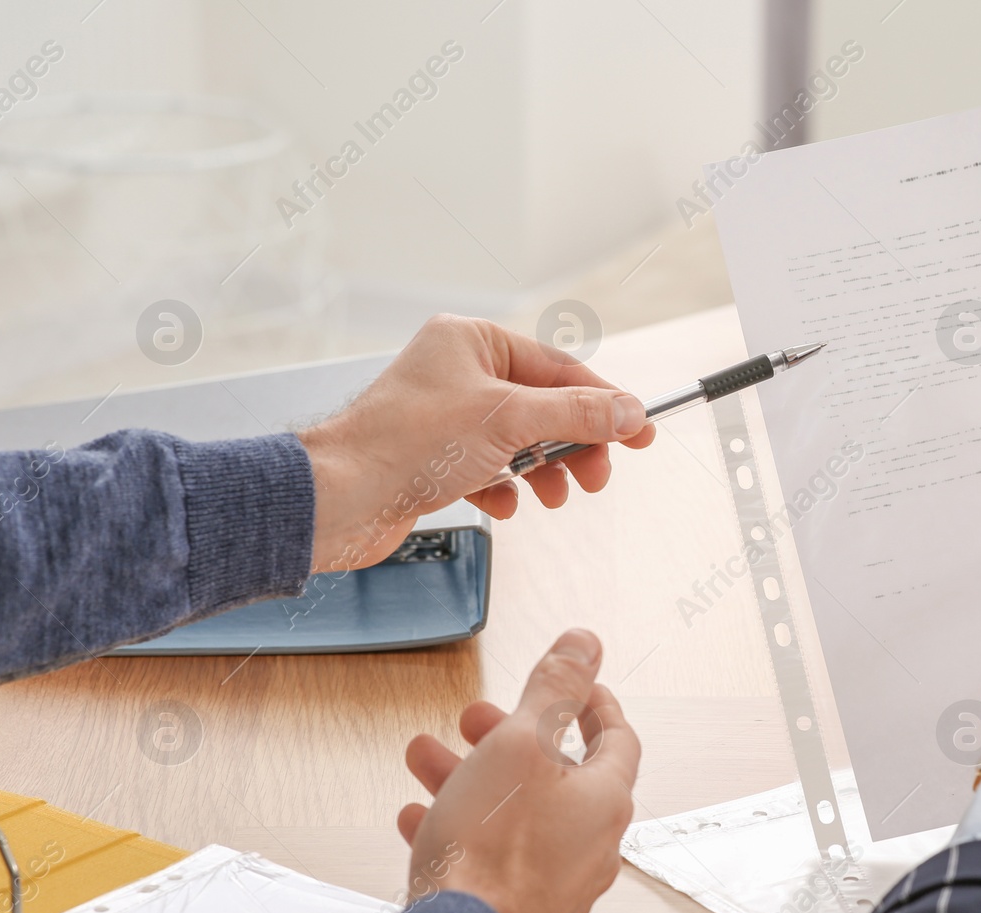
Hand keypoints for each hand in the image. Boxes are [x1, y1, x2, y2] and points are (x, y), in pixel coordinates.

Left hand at [298, 315, 657, 572]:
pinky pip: (489, 468)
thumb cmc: (406, 444)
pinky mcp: (434, 457)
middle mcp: (458, 372)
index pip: (558, 368)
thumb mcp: (509, 421)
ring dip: (543, 471)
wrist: (340, 499)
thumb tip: (627, 412)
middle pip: (543, 406)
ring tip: (552, 496)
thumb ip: (576, 415)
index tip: (640, 430)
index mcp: (472, 341)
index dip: (604, 402)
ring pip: (519, 441)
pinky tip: (503, 503)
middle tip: (596, 476)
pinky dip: (505, 487)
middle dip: (573, 445)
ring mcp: (446, 415)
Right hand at [397, 630, 639, 912]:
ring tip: (426, 758)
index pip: (616, 739)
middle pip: (556, 774)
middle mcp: (592, 845)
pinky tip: (418, 818)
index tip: (576, 686)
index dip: (594, 704)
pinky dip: (461, 828)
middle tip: (476, 718)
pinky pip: (493, 857)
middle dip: (509, 737)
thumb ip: (553, 688)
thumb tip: (585, 643)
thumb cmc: (492, 848)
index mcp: (605, 800)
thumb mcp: (519, 742)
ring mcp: (557, 884)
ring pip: (517, 814)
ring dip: (473, 778)